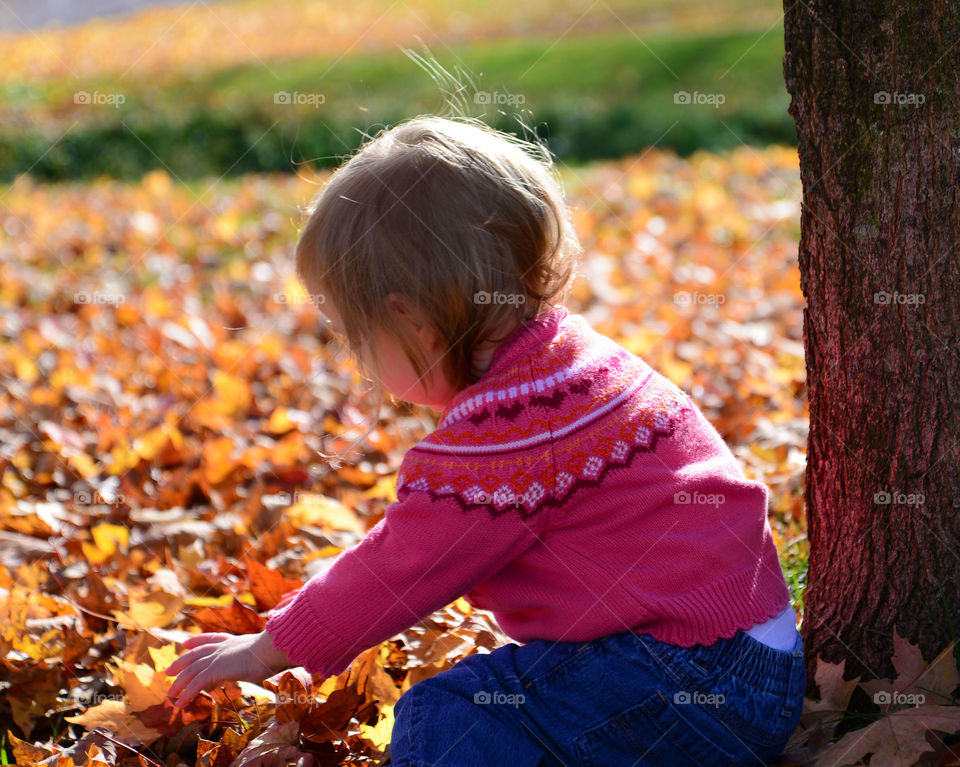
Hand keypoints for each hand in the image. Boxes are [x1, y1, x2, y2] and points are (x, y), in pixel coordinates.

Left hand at [164, 630, 292, 707]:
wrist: (271, 649)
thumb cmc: (274, 651)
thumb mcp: (264, 653)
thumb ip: (259, 657)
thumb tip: (268, 660)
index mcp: (234, 641)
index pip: (211, 638)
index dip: (198, 640)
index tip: (186, 642)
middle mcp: (223, 647)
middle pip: (196, 653)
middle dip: (181, 661)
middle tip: (168, 670)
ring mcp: (218, 657)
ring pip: (192, 670)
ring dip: (180, 683)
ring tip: (171, 695)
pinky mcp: (216, 669)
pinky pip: (196, 683)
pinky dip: (187, 693)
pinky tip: (181, 703)